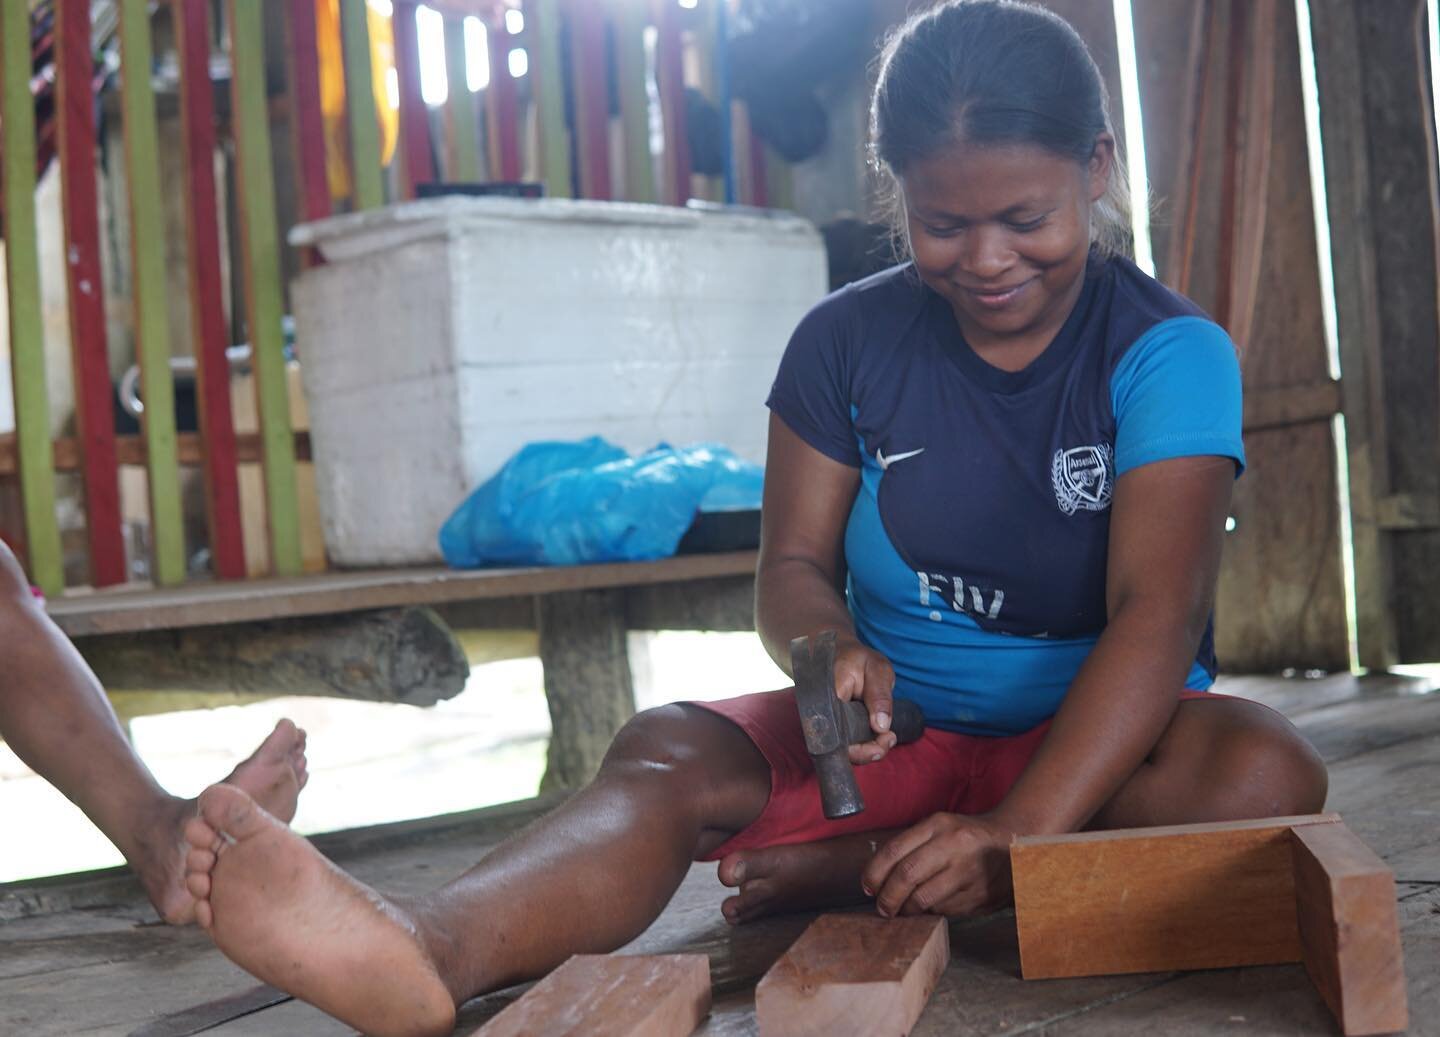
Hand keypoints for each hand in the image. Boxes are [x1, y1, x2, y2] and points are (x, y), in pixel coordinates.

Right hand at [830, 633, 897, 765]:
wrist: (840, 654)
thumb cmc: (858, 659)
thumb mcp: (877, 668)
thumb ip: (880, 695)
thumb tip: (881, 727)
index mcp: (828, 696)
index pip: (838, 734)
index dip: (860, 748)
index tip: (883, 740)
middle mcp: (822, 715)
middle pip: (840, 748)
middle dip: (867, 752)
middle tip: (889, 739)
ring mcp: (826, 723)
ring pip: (844, 749)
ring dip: (868, 749)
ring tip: (888, 737)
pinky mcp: (834, 726)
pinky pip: (847, 743)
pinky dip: (865, 744)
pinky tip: (880, 735)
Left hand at [861, 812, 1014, 916]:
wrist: (1013, 841)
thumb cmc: (966, 837)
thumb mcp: (940, 828)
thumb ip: (911, 846)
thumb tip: (877, 877)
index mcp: (938, 825)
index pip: (895, 850)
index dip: (875, 872)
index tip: (868, 887)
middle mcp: (954, 845)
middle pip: (907, 876)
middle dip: (888, 897)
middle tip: (882, 908)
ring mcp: (968, 871)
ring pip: (924, 899)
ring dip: (907, 910)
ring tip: (902, 911)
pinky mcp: (980, 895)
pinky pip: (945, 910)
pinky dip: (932, 913)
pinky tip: (931, 908)